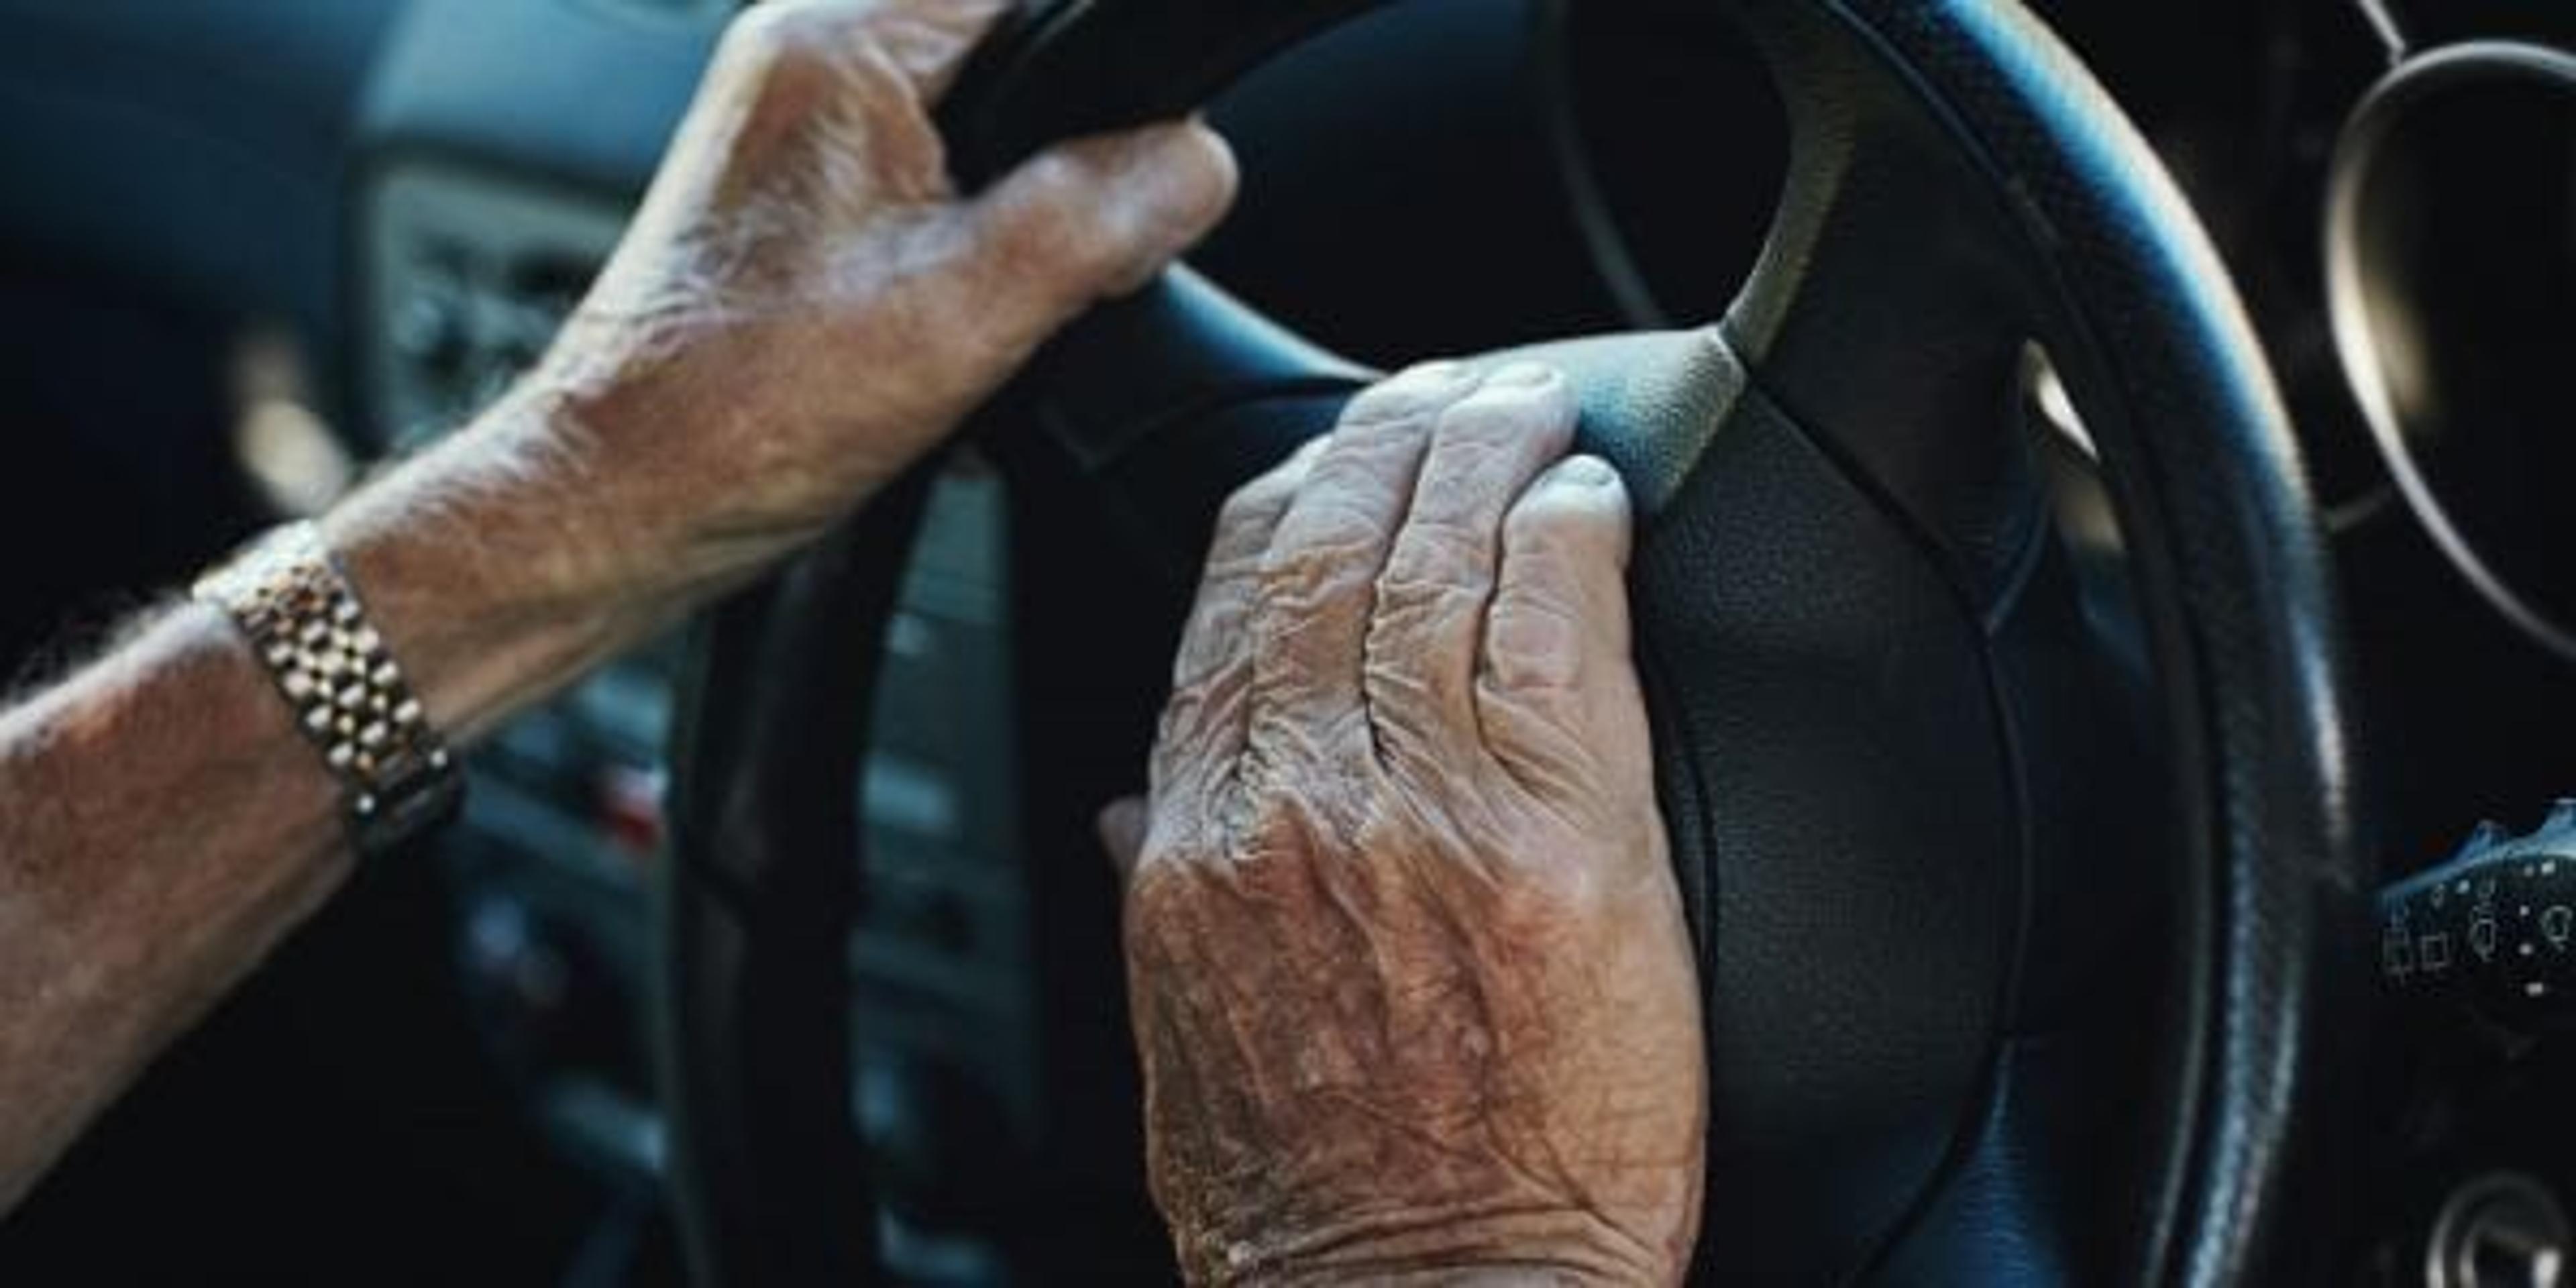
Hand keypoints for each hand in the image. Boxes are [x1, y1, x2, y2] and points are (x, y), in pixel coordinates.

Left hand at [501, 0, 1233, 592]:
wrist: (620, 506)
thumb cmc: (737, 414)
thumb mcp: (969, 312)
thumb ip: (1100, 216)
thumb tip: (1198, 161)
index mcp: (838, 47)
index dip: (1114, 85)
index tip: (1127, 176)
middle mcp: (805, 64)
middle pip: (1019, 67)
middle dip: (1065, 174)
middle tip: (1039, 276)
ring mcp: (795, 133)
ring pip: (981, 141)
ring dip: (1015, 230)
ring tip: (977, 313)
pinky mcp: (797, 204)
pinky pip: (930, 195)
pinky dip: (965, 262)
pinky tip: (941, 337)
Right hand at [1103, 363, 1706, 1284]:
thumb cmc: (1311, 1202)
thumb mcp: (1181, 1036)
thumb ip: (1163, 889)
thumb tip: (1137, 803)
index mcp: (1198, 842)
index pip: (1229, 608)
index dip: (1287, 501)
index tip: (1331, 457)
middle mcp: (1295, 805)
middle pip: (1332, 551)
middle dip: (1389, 438)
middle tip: (1441, 389)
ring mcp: (1425, 814)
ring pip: (1442, 567)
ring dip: (1488, 456)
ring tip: (1525, 406)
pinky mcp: (1561, 845)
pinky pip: (1558, 634)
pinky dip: (1569, 541)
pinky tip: (1586, 496)